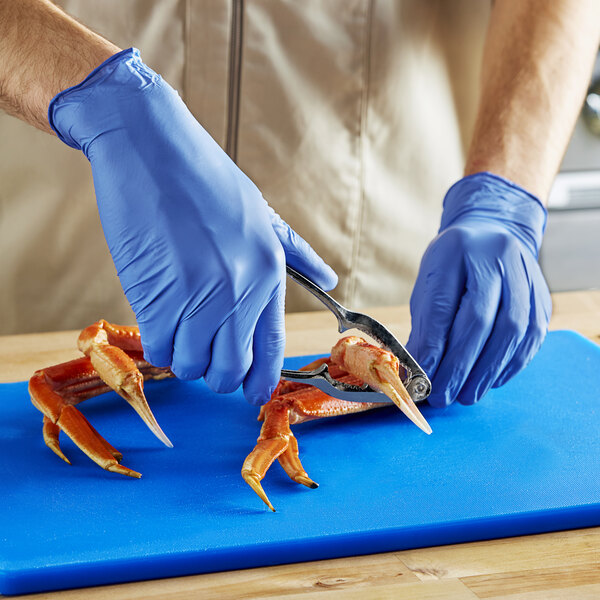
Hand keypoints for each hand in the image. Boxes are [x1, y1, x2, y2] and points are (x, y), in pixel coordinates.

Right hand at [49, 48, 336, 404]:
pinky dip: (157, 342)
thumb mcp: (260, 213)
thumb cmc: (203, 178)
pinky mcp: (157, 296)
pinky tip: (158, 317)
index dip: (260, 381)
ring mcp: (199, 296)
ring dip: (183, 354)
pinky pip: (158, 348)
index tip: (252, 395)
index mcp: (269, 271)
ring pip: (190, 364)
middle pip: (229, 371)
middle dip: (216, 373)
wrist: (149, 144)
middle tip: (203, 352)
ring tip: (177, 324)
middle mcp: (240, 290)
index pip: (271, 348)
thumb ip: (296, 253)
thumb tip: (330, 280)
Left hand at [406, 172, 550, 406]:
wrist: (493, 232)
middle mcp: (497, 257)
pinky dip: (511, 364)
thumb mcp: (430, 282)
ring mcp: (525, 275)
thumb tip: (417, 369)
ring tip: (466, 395)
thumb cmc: (453, 265)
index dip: (433, 346)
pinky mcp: (542, 296)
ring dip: (488, 370)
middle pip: (482, 320)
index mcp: (456, 249)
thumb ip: (425, 322)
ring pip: (513, 329)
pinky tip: (492, 379)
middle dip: (460, 365)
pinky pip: (533, 335)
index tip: (421, 377)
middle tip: (443, 395)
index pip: (444, 305)